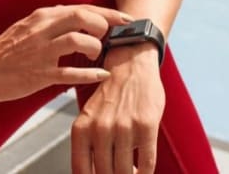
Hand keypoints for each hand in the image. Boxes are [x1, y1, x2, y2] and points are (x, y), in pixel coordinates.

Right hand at [0, 4, 133, 102]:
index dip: (108, 13)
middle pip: (83, 17)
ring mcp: (40, 52)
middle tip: (112, 37)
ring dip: (96, 48)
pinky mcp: (38, 74)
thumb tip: (72, 15)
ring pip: (79, 41)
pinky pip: (71, 73)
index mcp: (40, 17)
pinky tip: (102, 75)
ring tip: (98, 55)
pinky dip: (90, 74)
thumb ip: (48, 21)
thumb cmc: (3, 53)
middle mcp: (41, 29)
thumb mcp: (25, 27)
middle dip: (105, 26)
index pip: (81, 8)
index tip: (127, 19)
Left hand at [71, 44, 163, 173]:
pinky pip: (147, 163)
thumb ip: (88, 144)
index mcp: (81, 128)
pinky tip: (143, 172)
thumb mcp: (90, 117)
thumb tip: (90, 173)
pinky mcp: (146, 126)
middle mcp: (100, 129)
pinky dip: (145, 173)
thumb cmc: (110, 96)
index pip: (81, 170)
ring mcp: (123, 128)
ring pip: (126, 172)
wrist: (130, 65)